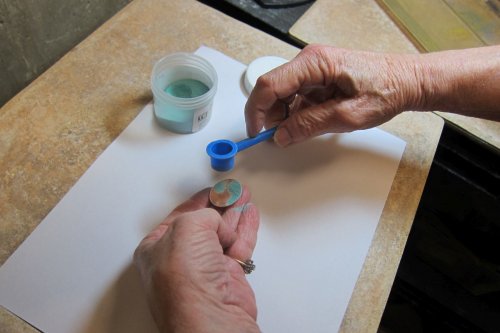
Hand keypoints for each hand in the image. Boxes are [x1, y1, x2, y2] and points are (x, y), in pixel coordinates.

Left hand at [134, 187, 259, 332]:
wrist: (211, 317)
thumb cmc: (186, 283)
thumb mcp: (187, 228)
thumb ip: (203, 214)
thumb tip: (218, 222)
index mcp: (157, 248)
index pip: (179, 216)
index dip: (197, 200)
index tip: (212, 189)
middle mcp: (180, 260)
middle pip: (203, 223)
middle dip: (219, 204)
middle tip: (231, 190)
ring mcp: (204, 269)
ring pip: (223, 233)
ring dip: (235, 212)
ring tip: (244, 196)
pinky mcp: (227, 277)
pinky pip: (239, 245)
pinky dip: (246, 228)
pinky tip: (250, 214)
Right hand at [245, 44, 419, 146]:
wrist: (407, 81)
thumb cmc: (386, 89)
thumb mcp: (346, 116)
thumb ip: (309, 125)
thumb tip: (282, 135)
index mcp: (314, 63)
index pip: (269, 84)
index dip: (257, 110)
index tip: (256, 132)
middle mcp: (310, 61)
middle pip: (273, 89)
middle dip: (271, 115)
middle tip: (279, 137)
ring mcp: (313, 69)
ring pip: (283, 94)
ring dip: (284, 116)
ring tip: (302, 130)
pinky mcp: (318, 77)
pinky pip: (297, 96)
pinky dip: (296, 113)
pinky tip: (309, 122)